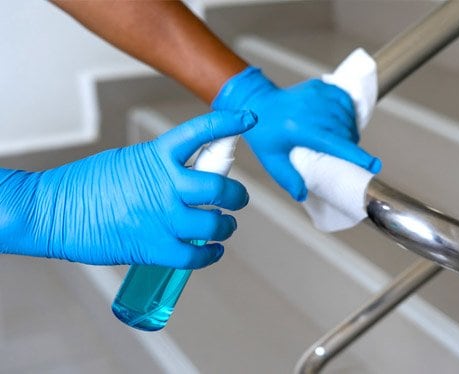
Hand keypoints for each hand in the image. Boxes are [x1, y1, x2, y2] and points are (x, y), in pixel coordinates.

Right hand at [0, 111, 255, 267]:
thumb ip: (159, 169)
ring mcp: (162, 217)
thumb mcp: (127, 163)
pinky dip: (210, 255)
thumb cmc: (85, 186)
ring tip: (224, 226)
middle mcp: (166, 184)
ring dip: (226, 226)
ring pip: (215, 223)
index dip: (228, 123)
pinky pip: (197, 255)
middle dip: (237, 195)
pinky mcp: (155, 247)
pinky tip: (212, 251)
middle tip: (238, 199)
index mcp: (156, 156)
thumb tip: (185, 179)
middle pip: (220, 187)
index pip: (201, 132)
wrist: (53, 212)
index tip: (247, 119)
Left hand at [212, 67, 380, 200]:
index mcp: (299, 129)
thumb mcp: (271, 160)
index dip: (355, 155)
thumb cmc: (264, 133)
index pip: (334, 143)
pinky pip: (344, 99)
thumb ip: (288, 179)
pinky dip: (348, 112)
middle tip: (346, 155)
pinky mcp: (320, 86)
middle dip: (350, 145)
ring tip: (342, 140)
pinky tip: (341, 121)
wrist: (256, 102)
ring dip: (350, 130)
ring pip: (347, 116)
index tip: (373, 165)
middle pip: (344, 131)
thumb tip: (303, 195)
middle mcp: (310, 110)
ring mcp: (316, 95)